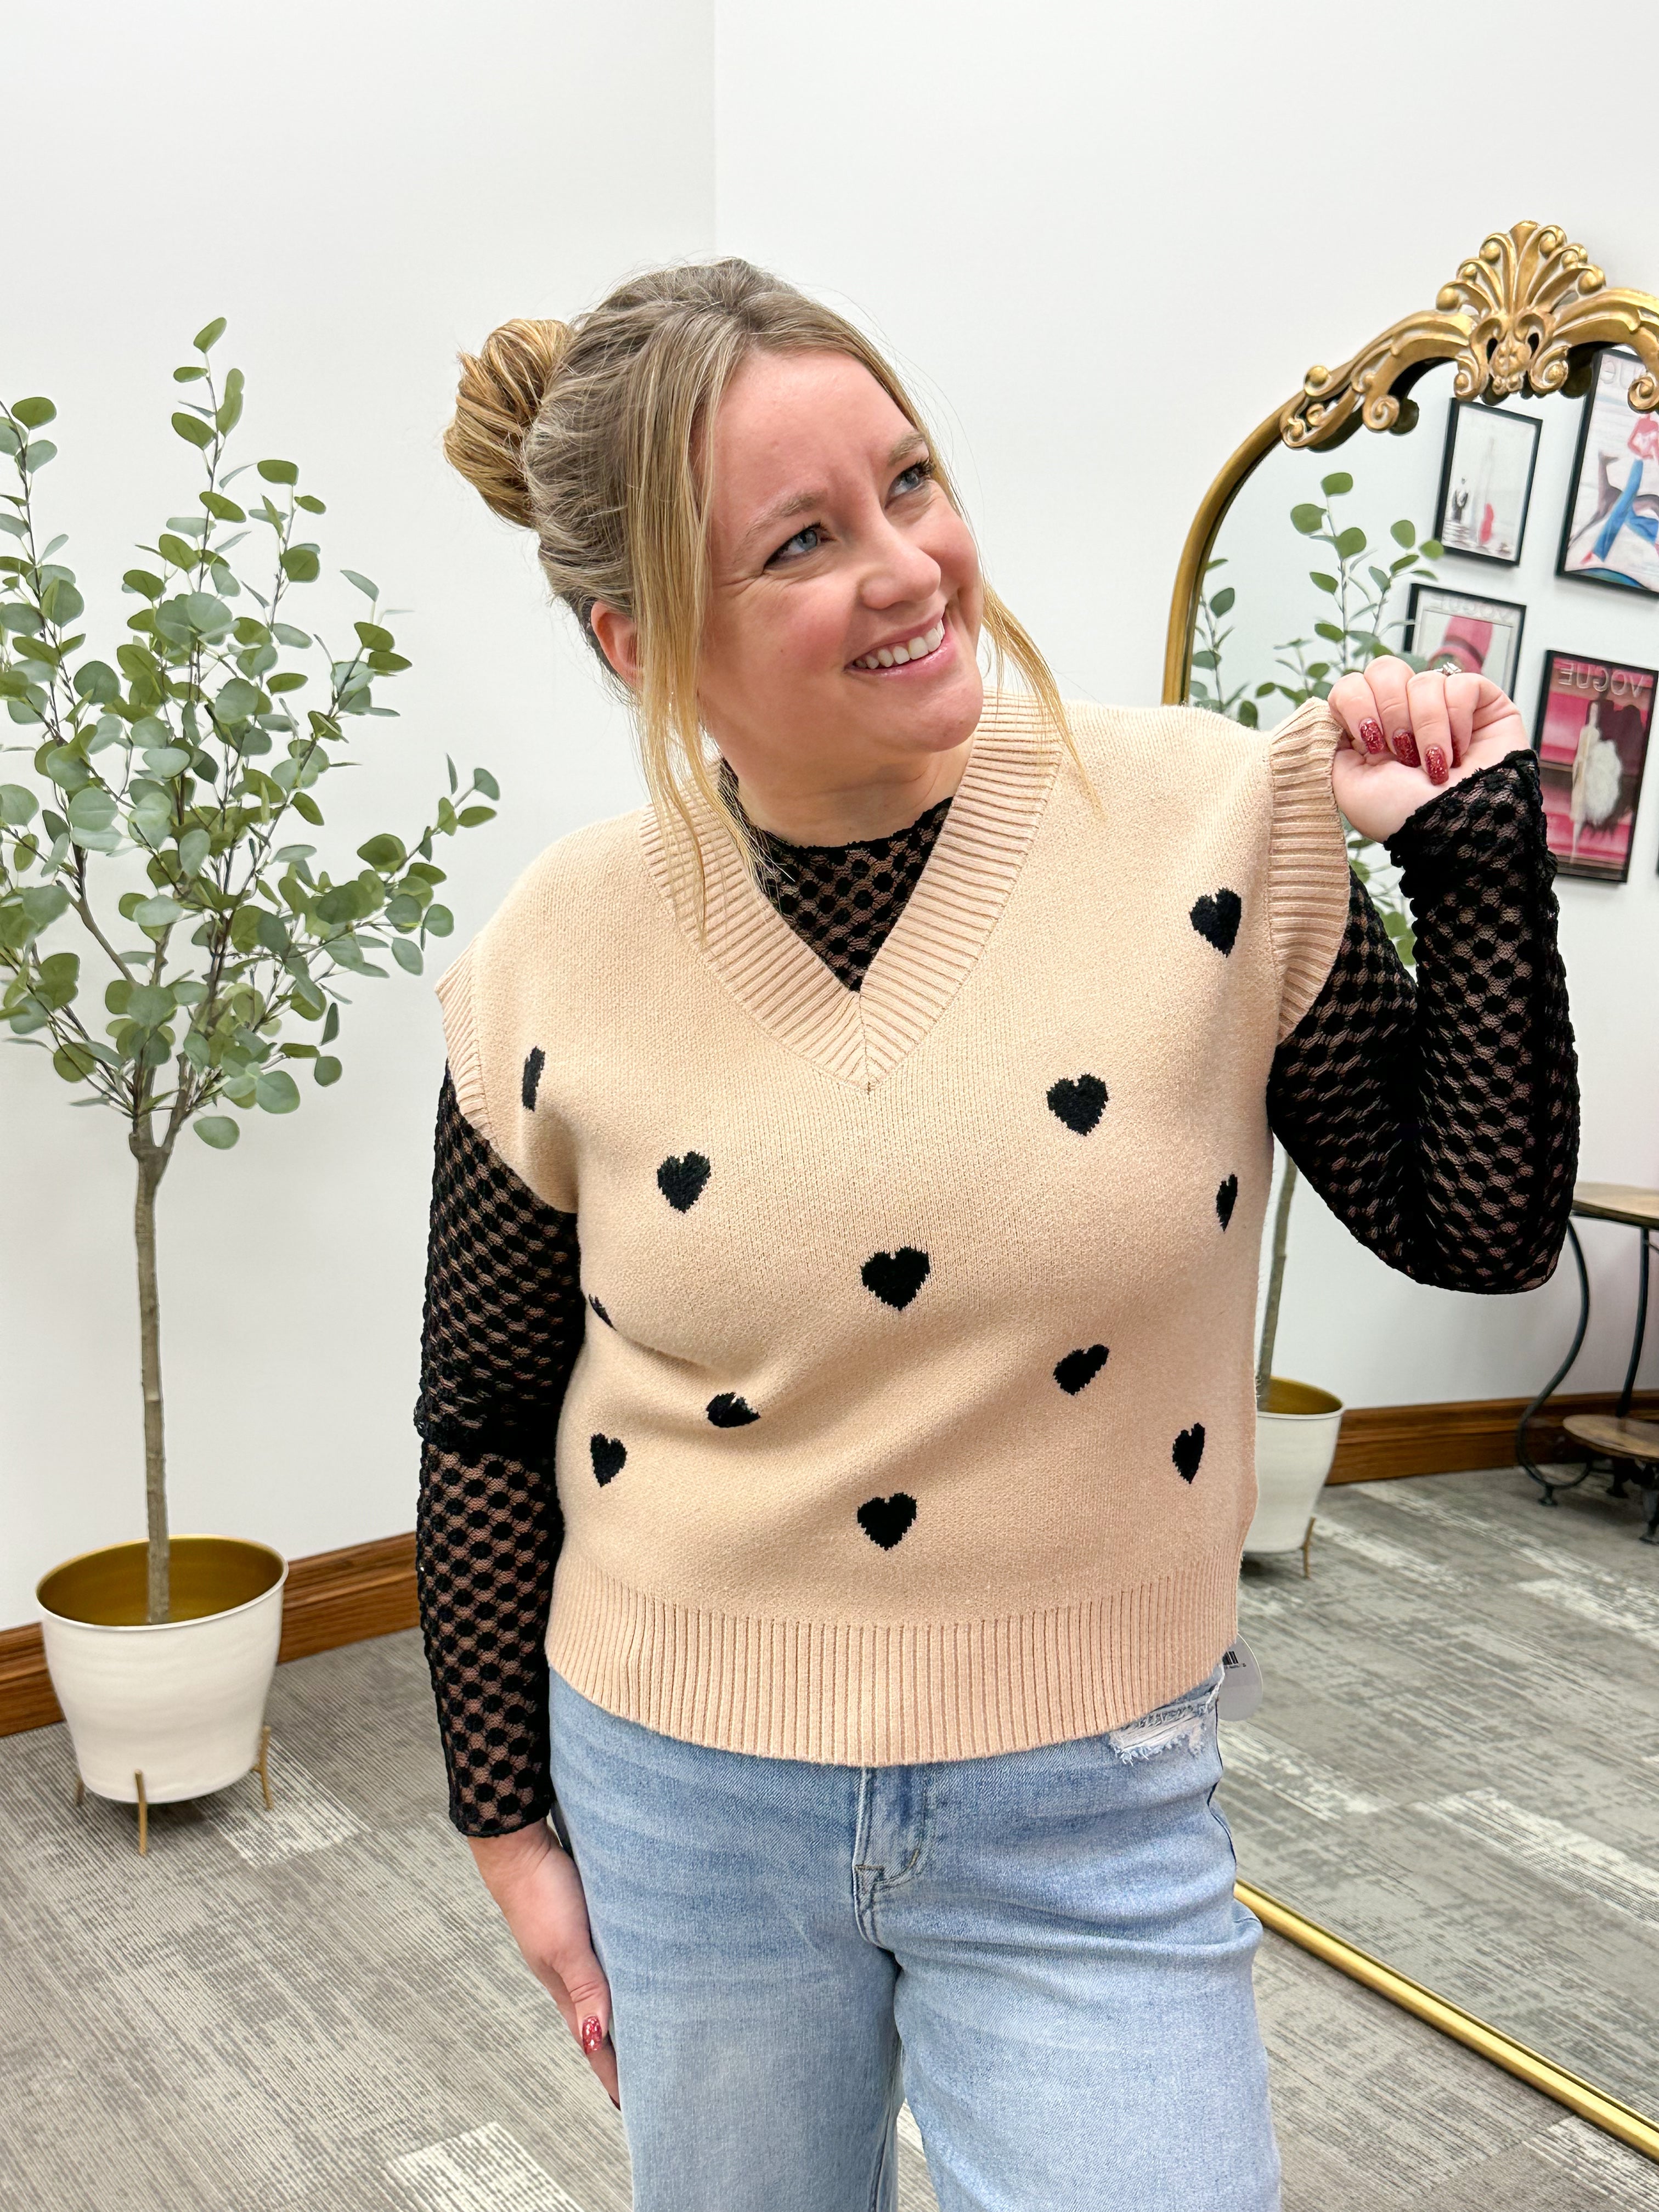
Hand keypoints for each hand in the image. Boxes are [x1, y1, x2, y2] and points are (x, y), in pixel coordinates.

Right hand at [469, 1820, 620, 2109]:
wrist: (519, 1842)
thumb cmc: (538, 1892)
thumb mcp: (565, 1945)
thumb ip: (584, 1989)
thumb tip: (594, 2041)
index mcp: (564, 1986)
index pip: (593, 2042)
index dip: (611, 2073)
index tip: (632, 2107)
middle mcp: (570, 1971)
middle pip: (599, 2021)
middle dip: (620, 2051)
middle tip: (647, 2078)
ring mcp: (574, 1946)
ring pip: (604, 1990)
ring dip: (623, 2014)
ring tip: (646, 2032)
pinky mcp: (581, 1920)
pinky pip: (606, 1959)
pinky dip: (621, 1975)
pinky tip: (634, 1968)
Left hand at [1326, 656, 1529, 843]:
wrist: (1455, 831)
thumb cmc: (1403, 817)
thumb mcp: (1347, 786)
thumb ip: (1329, 746)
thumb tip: (1329, 713)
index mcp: (1369, 730)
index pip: (1351, 685)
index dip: (1356, 705)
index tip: (1369, 741)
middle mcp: (1404, 713)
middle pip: (1384, 669)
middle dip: (1390, 711)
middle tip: (1401, 752)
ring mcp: (1442, 705)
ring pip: (1422, 680)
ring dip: (1425, 727)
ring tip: (1434, 764)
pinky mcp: (1479, 701)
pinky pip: (1460, 684)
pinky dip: (1456, 722)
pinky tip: (1460, 751)